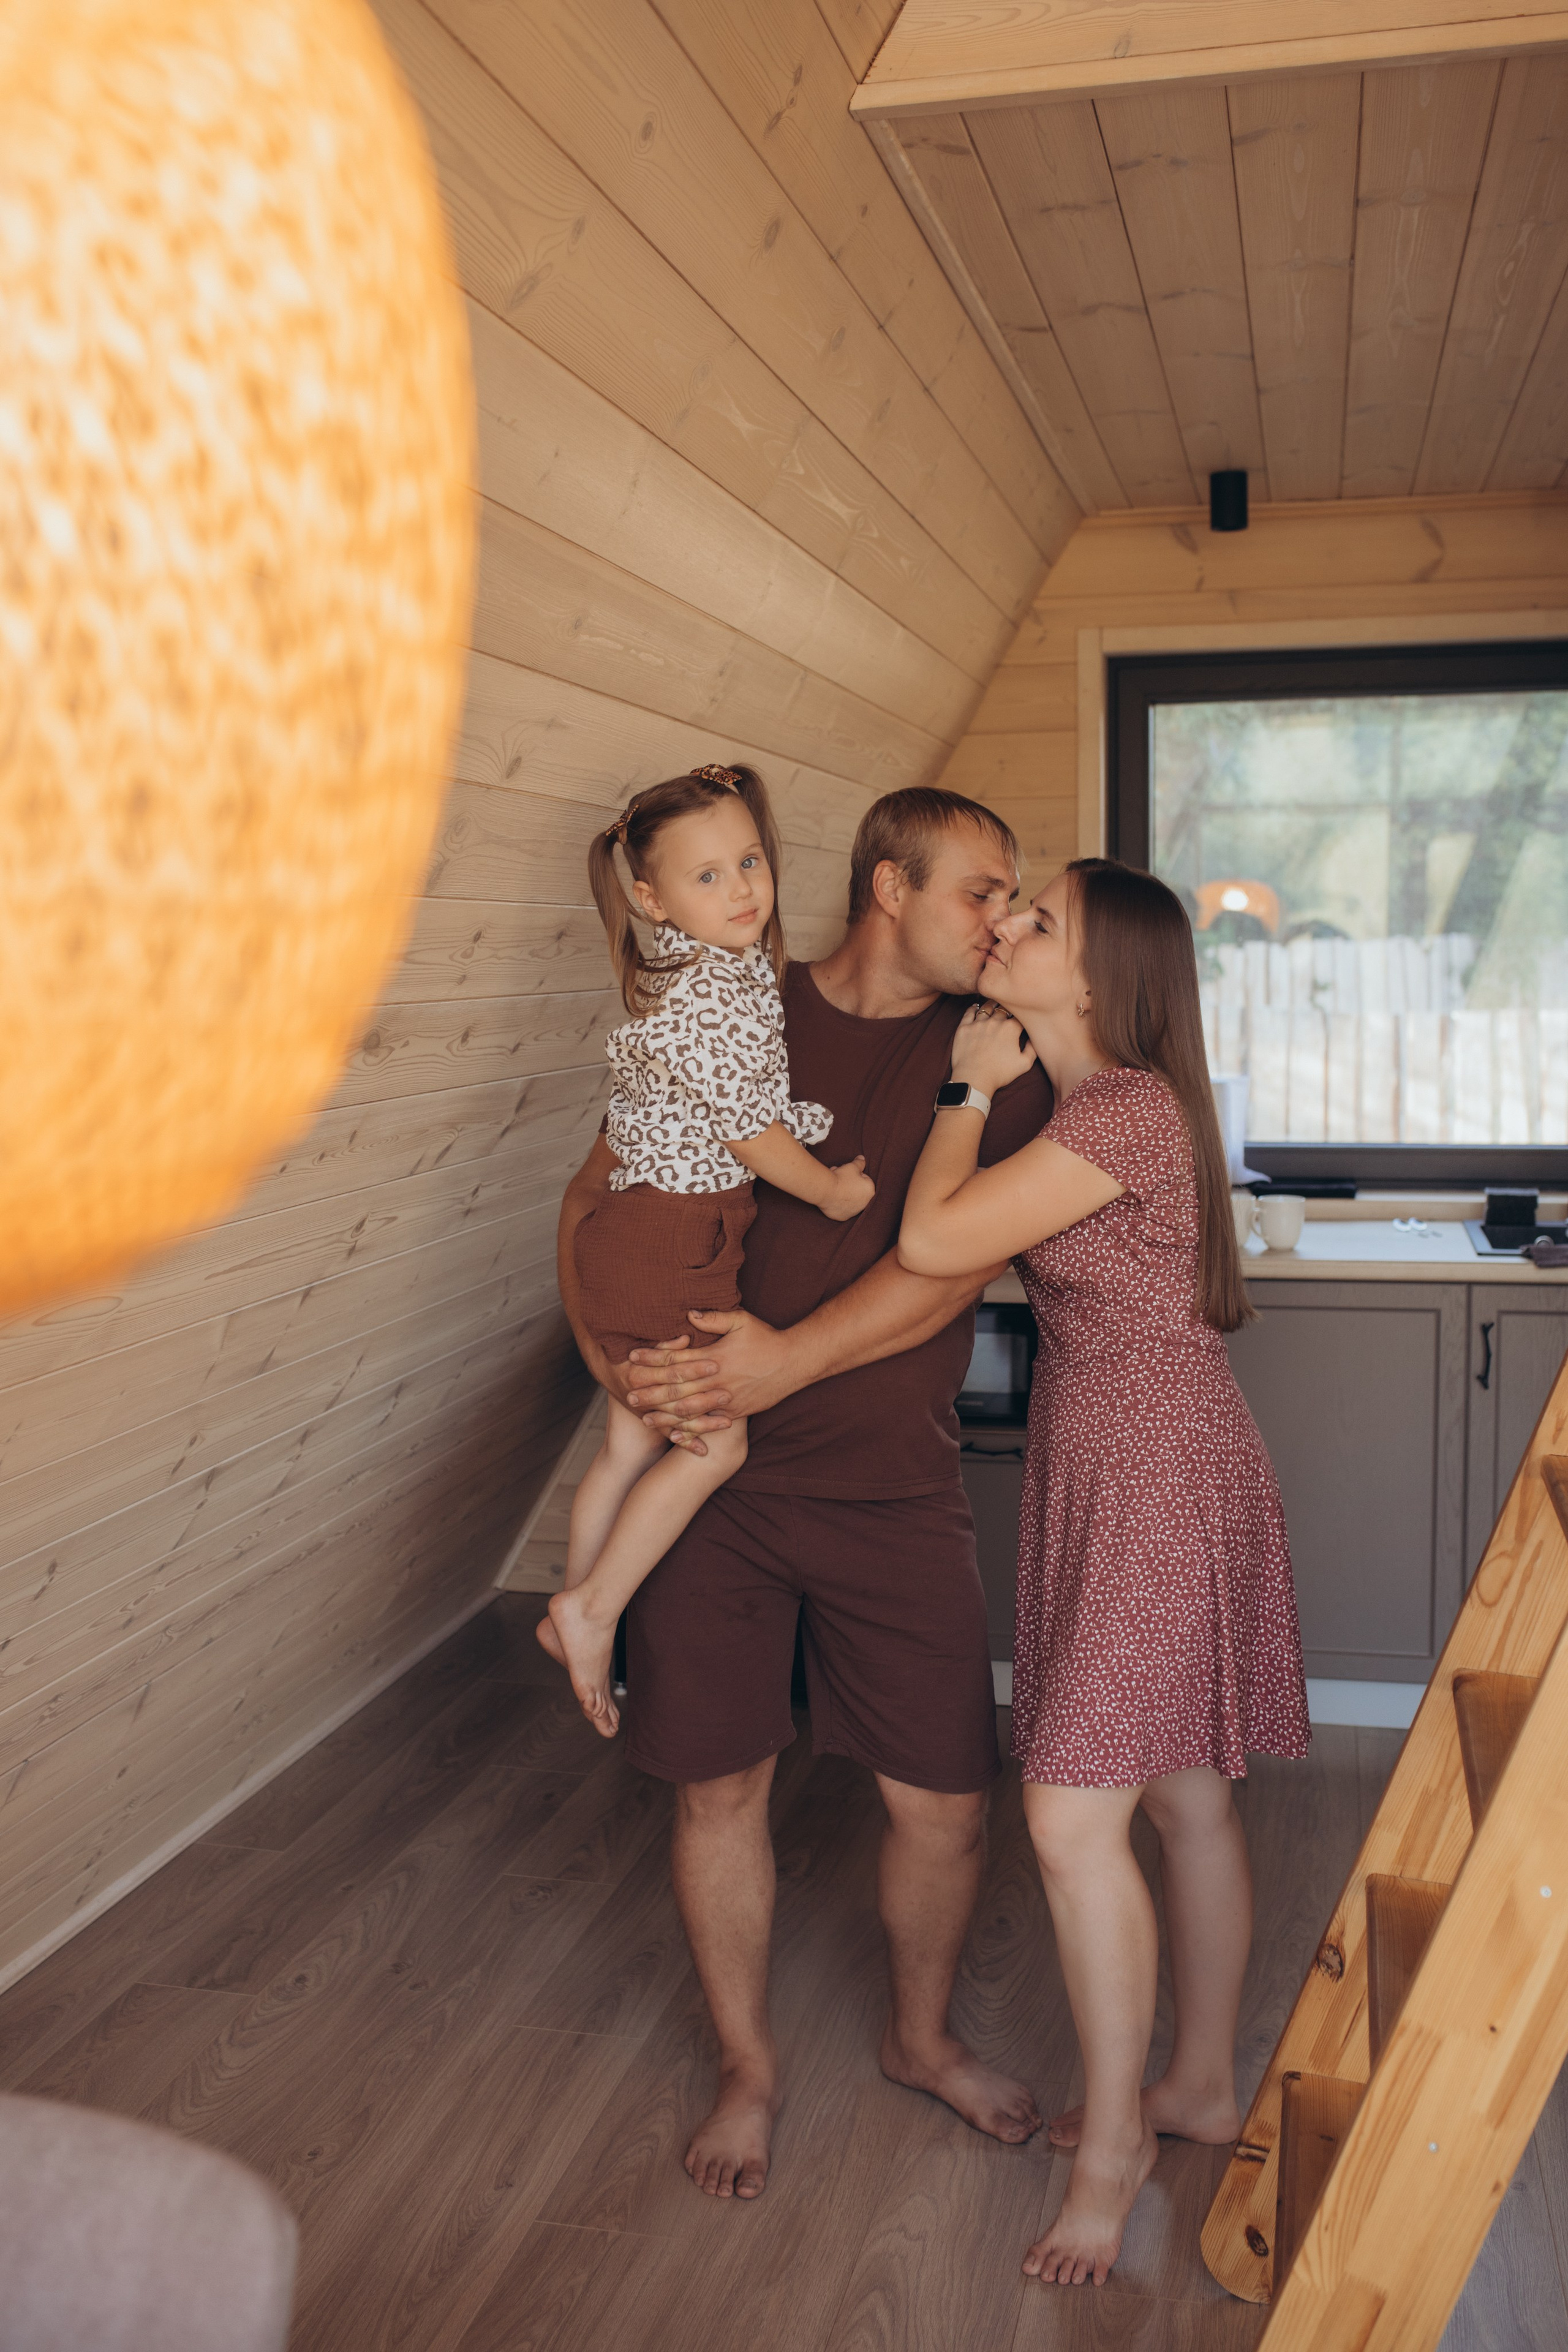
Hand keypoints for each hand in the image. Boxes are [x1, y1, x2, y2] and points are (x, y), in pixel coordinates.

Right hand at [620, 1330, 725, 1451]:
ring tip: (727, 1422)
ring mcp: (647, 1411)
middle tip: (726, 1395)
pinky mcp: (651, 1423)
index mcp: (640, 1371)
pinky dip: (686, 1442)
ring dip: (702, 1423)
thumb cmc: (632, 1353)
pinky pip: (670, 1434)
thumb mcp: (645, 1345)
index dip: (693, 1367)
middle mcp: (641, 1393)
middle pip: (677, 1395)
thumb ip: (666, 1345)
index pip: (671, 1368)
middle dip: (703, 1396)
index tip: (715, 1365)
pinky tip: (704, 1450)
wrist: (608, 1370)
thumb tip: (687, 1338)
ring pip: (677, 1419)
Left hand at [629, 1308, 794, 1452]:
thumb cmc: (766, 1339)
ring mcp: (726, 1400)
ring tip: (644, 1416)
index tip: (633, 1357)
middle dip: (651, 1391)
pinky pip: (708, 1424)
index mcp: (715, 1356)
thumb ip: (714, 1317)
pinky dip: (690, 1430)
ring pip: (689, 1410)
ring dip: (665, 1414)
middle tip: (629, 1394)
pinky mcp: (734, 1413)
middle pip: (678, 1387)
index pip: (677, 1357)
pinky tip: (674, 1433)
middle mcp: (717, 1380)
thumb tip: (688, 1315)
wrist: (793, 1364)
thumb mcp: (742, 1320)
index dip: (652, 1357)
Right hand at [817, 1155, 874, 1221]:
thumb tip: (862, 1158)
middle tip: (839, 1177)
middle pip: (856, 1190)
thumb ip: (859, 1163)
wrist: (826, 1190)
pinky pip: (841, 1208)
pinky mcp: (843, 1217)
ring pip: (849, 1199)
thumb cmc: (842, 1177)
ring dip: (844, 1193)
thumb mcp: (852, 1166)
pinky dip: (837, 1203)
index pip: (864, 1179)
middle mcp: (864, 1204)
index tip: (847, 1174)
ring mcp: (853, 1212)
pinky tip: (832, 1197)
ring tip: (834, 1186)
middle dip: (849, 1183)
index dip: (855, 1174)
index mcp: (870, 1191)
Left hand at [948, 1001, 1037, 1095]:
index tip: (1021, 1017)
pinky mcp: (964, 1028)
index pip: (1019, 1015)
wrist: (974, 1079)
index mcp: (1011, 1028)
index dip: (1022, 1015)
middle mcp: (994, 1021)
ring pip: (986, 1007)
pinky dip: (973, 1008)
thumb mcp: (1025, 1064)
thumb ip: (1033, 1048)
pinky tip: (975, 1007)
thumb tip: (1034, 1037)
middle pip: (1003, 1008)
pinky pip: (969, 1012)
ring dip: (992, 1005)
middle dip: (1007, 1008)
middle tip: (1008, 1008)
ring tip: (994, 1004)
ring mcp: (978, 1023)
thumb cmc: (999, 1073)